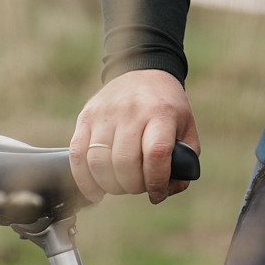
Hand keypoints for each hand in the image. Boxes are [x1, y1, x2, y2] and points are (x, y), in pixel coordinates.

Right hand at [70, 68, 197, 204]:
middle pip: (125, 162)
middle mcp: (131, 111)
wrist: (143, 71)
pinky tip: (95, 192)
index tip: (158, 194)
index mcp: (161, 113)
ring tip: (121, 185)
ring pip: (99, 162)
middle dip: (133, 186)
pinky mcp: (86, 117)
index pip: (156, 154)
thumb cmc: (166, 106)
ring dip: (111, 186)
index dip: (156, 182)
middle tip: (138, 187)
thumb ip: (186, 161)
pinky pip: (77, 155)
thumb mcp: (187, 127)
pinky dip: (84, 180)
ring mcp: (105, 113)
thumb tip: (168, 190)